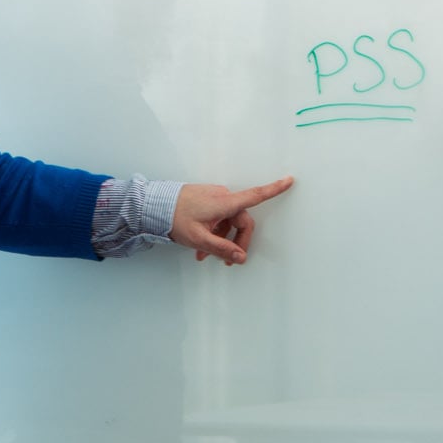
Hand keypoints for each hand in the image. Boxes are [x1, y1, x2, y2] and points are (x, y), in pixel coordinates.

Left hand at [169, 176, 294, 264]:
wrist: (153, 206)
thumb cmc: (175, 219)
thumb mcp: (199, 239)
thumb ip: (221, 249)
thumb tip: (241, 257)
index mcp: (224, 203)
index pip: (255, 195)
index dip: (274, 189)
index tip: (289, 180)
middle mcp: (222, 197)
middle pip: (240, 221)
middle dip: (236, 242)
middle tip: (228, 262)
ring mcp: (213, 198)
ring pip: (227, 222)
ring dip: (221, 240)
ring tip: (205, 257)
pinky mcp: (205, 200)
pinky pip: (217, 218)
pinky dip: (213, 233)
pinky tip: (200, 248)